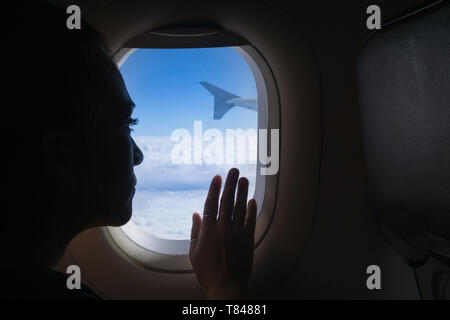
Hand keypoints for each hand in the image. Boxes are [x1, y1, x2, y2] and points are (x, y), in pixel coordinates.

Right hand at [189, 168, 256, 298]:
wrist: (227, 287)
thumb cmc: (208, 272)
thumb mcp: (194, 253)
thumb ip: (196, 231)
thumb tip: (195, 214)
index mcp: (208, 231)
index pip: (211, 204)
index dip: (214, 189)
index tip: (217, 177)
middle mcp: (223, 229)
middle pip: (227, 201)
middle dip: (230, 184)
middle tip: (234, 170)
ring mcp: (237, 233)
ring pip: (240, 208)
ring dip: (242, 192)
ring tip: (244, 179)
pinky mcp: (248, 240)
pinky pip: (250, 221)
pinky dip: (251, 210)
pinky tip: (252, 200)